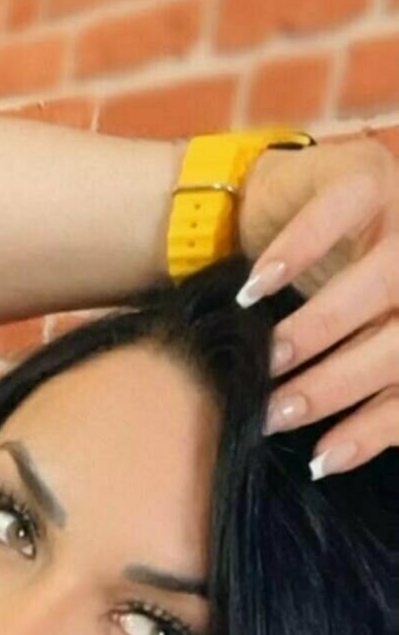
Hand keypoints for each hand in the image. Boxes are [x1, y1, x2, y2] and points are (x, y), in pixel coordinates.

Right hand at [235, 133, 398, 477]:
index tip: (321, 460)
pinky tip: (256, 289)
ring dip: (319, 328)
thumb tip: (326, 461)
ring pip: (379, 281)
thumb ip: (357, 394)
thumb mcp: (348, 349)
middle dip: (339, 383)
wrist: (283, 208)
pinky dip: (293, 254)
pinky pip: (334, 217)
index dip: (376, 427)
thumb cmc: (320, 293)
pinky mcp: (368, 173)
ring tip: (269, 359)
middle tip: (279, 412)